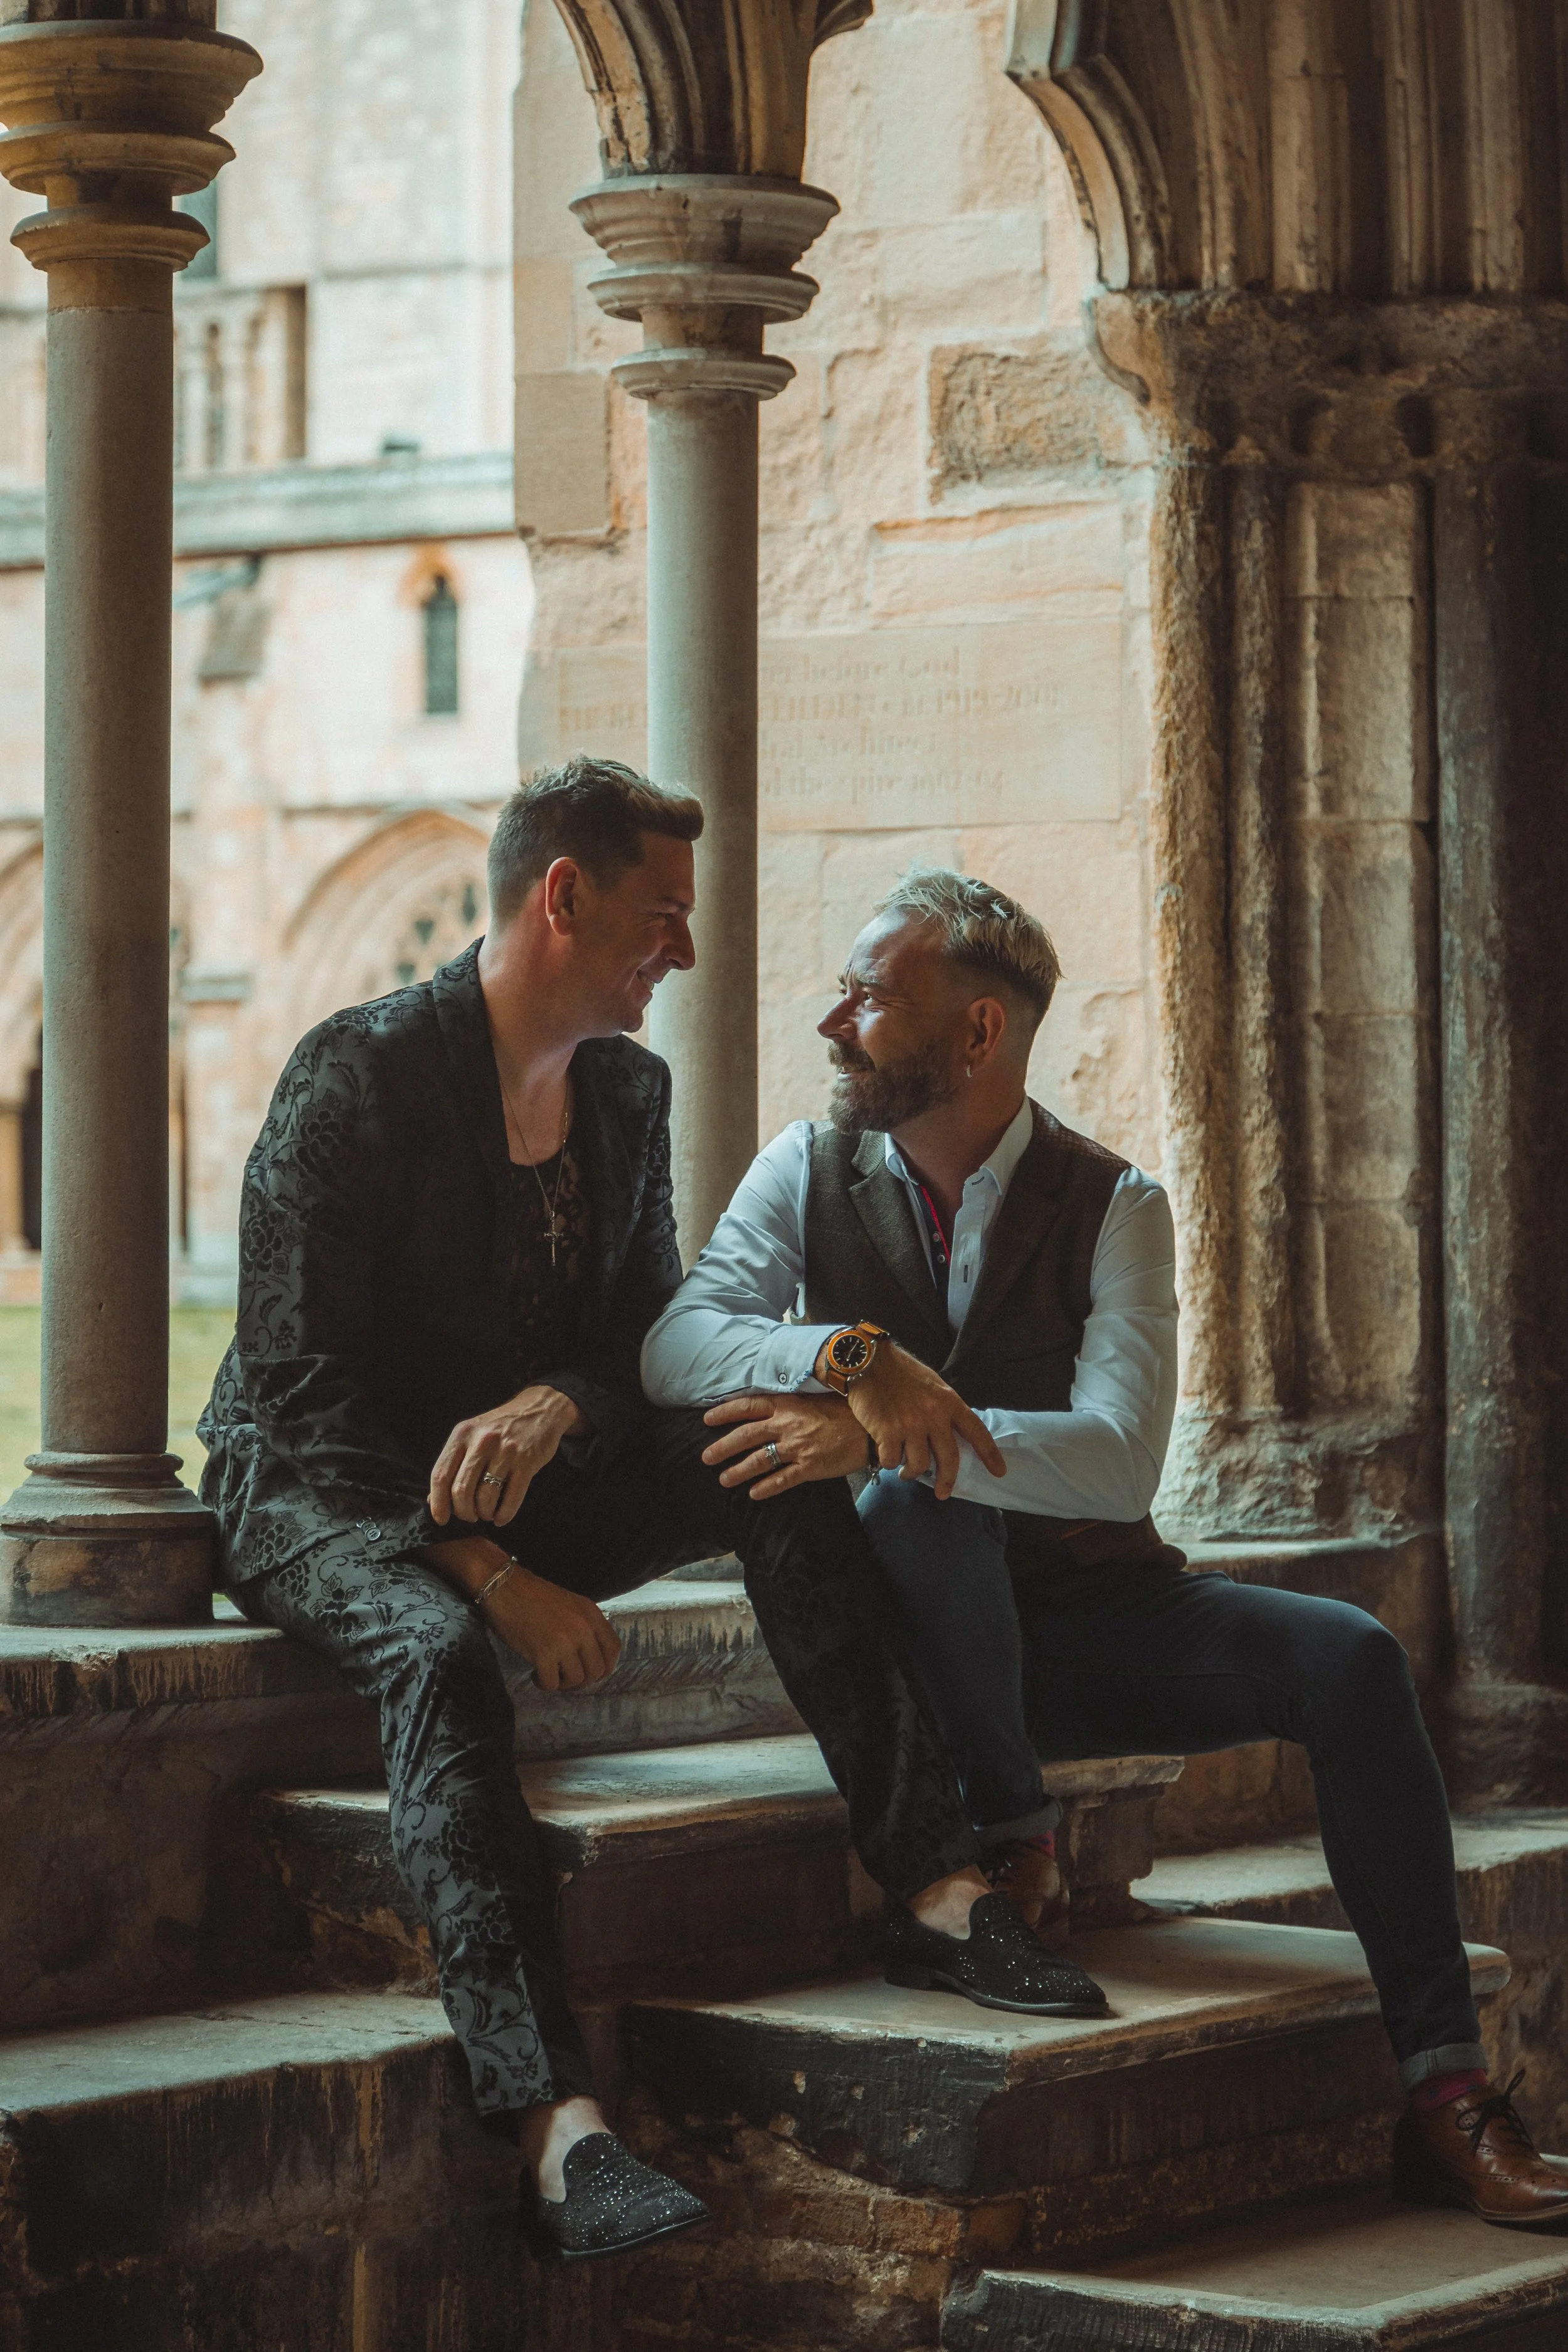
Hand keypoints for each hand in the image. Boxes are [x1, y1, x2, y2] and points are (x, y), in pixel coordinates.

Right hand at [426, 1536, 620, 1689]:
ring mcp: (564, 1641)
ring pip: (576, 1680)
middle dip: (582, 1681)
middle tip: (565, 1678)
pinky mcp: (543, 1653)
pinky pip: (552, 1683)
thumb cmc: (532, 1596)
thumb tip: (589, 1657)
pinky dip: (544, 1685)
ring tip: (549, 1674)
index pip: (613, 1649)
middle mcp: (582, 1628)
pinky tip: (535, 1675)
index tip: (591, 1673)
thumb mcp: (569, 1604)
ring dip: (562, 1684)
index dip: (605, 1667)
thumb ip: (584, 1625)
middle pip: (597, 1670)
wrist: (503, 1586)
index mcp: (591, 1614)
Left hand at [428, 1384, 585, 1527]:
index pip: (440, 1475)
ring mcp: (505, 1451)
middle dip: (463, 1512)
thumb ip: (453, 1464)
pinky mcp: (526, 1461)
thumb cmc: (501, 1426)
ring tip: (487, 1513)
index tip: (440, 1519)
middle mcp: (481, 1441)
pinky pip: (512, 1498)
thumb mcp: (472, 1435)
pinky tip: (501, 1517)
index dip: (438, 1502)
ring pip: (486, 1497)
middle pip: (461, 1490)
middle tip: (470, 1516)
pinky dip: (504, 1514)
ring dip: (484, 1513)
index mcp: (462, 1434)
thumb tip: (434, 1499)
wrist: (539, 1409)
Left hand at [701, 1393, 867, 1498]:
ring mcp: (797, 1447)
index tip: (707, 1419)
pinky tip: (753, 1494)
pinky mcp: (809, 1467)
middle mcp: (787, 1425)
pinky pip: (782, 1480)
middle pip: (746, 1435)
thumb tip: (771, 1404)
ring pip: (759, 1460)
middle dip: (722, 1447)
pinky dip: (766, 1488)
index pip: (748, 1406)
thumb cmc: (846, 1411)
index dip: (725, 1412)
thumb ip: (791, 1402)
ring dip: (738, 1471)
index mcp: (787, 1404)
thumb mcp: (815, 1398)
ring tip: (724, 1479)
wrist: (872, 1429)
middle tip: (706, 1457)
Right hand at [821, 1337, 1006, 1499]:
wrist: (869, 1361)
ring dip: (910, 1472)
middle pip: (948, 1458)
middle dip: (947, 1480)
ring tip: (905, 1471)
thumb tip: (951, 1430)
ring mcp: (910, 1425)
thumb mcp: (933, 1384)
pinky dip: (889, 1462)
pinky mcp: (887, 1432)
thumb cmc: (901, 1371)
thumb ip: (943, 1407)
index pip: (976, 1432)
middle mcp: (933, 1416)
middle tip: (942, 1493)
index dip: (989, 1454)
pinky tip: (886, 1455)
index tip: (999, 1472)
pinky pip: (892, 1460)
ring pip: (918, 1464)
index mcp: (949, 1402)